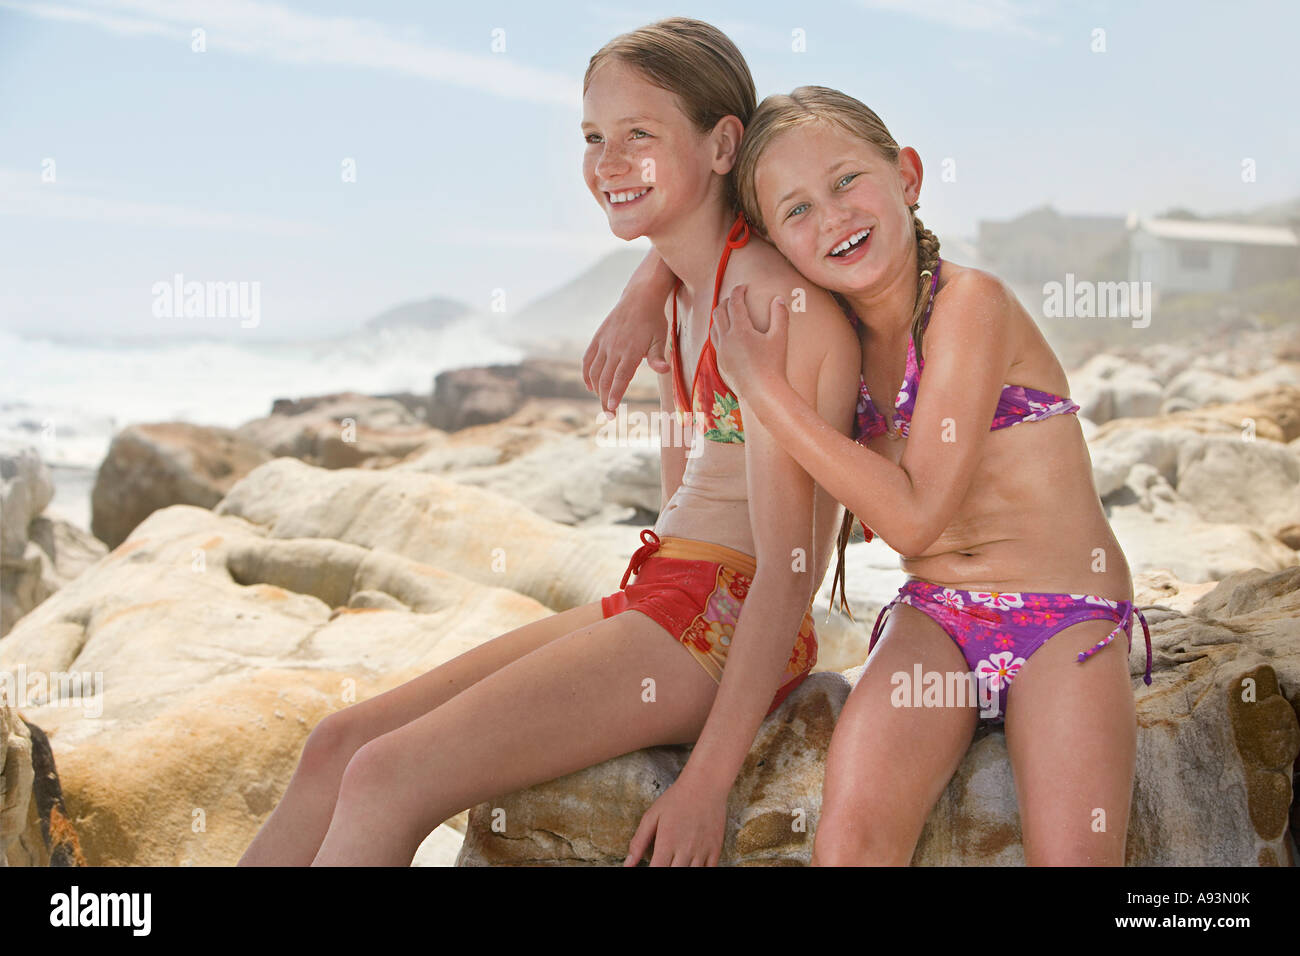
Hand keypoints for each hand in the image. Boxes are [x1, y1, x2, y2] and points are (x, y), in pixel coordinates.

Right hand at [582, 289, 669, 414]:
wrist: (639, 298)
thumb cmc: (653, 321)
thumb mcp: (660, 339)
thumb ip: (657, 358)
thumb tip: (664, 370)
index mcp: (630, 351)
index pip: (620, 378)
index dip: (614, 395)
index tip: (612, 409)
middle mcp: (614, 348)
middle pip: (606, 379)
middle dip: (605, 399)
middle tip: (609, 415)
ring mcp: (604, 343)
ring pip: (595, 372)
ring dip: (597, 389)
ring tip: (603, 402)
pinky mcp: (598, 338)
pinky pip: (588, 360)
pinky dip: (587, 374)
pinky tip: (590, 386)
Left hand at [623, 772, 727, 866]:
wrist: (705, 785)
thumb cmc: (676, 799)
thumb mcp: (652, 816)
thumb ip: (638, 842)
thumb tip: (627, 865)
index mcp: (667, 843)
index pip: (656, 871)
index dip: (651, 874)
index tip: (651, 867)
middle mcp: (685, 851)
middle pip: (674, 875)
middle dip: (666, 871)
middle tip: (664, 862)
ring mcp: (702, 851)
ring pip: (691, 874)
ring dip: (682, 870)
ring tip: (676, 862)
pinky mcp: (715, 850)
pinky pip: (709, 871)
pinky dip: (699, 871)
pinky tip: (691, 864)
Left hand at [710, 284, 789, 395]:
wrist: (762, 393)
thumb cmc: (773, 365)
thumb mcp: (780, 338)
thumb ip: (780, 316)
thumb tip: (779, 299)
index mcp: (740, 329)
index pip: (735, 303)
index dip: (738, 291)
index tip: (743, 286)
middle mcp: (726, 339)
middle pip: (719, 312)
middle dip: (726, 301)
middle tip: (735, 298)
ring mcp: (721, 352)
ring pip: (714, 327)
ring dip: (719, 317)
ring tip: (728, 313)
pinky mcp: (720, 363)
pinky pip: (715, 343)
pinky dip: (719, 333)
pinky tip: (726, 335)